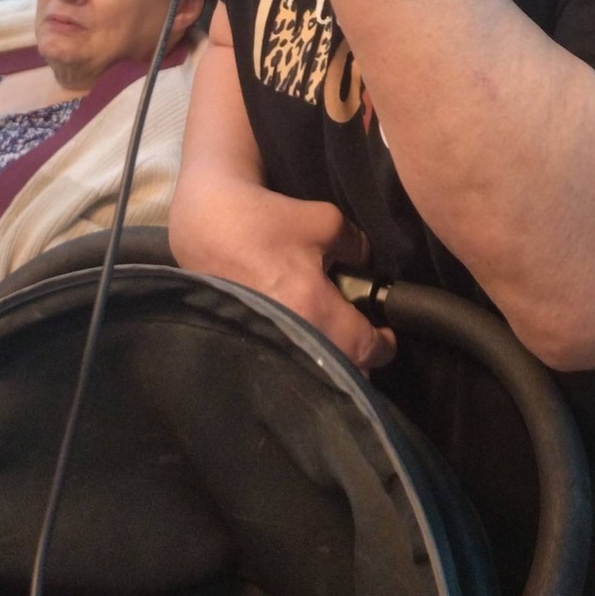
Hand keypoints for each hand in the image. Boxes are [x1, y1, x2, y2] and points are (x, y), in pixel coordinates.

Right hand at [175, 181, 394, 373]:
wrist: (208, 226)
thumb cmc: (266, 221)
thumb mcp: (325, 220)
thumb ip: (357, 247)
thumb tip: (366, 265)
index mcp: (314, 308)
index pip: (366, 348)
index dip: (385, 344)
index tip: (386, 336)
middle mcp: (291, 337)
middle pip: (340, 374)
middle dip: (358, 362)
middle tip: (360, 339)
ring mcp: (266, 346)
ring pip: (312, 375)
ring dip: (329, 363)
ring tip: (332, 341)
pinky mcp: (247, 346)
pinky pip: (285, 365)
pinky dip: (300, 361)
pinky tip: (302, 340)